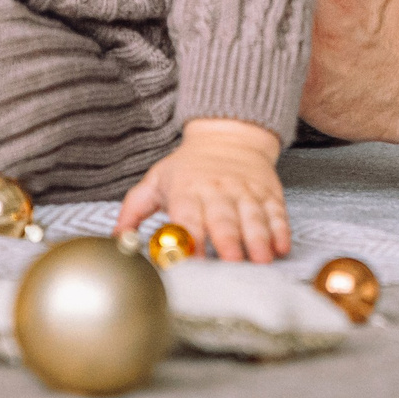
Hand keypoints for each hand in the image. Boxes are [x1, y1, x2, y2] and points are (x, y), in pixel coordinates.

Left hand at [115, 119, 288, 261]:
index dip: (188, 237)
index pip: (187, 216)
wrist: (228, 135)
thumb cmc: (188, 166)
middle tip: (232, 262)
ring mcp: (245, 191)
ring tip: (262, 259)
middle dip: (227, 241)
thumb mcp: (156, 180)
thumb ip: (133, 210)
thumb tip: (116, 239)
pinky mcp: (268, 192)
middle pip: (223, 218)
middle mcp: (217, 190)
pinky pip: (276, 212)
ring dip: (258, 238)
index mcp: (187, 190)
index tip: (189, 259)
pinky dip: (280, 230)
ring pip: (253, 217)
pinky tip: (281, 247)